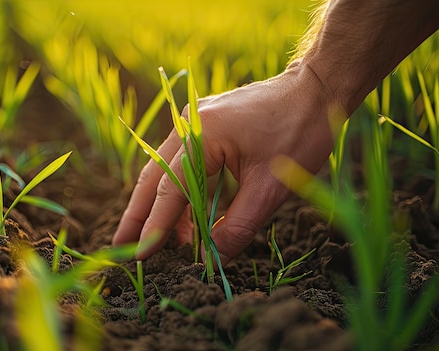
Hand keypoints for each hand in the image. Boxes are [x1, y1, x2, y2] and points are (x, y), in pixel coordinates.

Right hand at [113, 63, 340, 265]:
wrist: (316, 89)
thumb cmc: (299, 131)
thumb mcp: (272, 186)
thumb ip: (239, 225)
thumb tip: (213, 259)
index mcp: (201, 136)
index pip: (169, 191)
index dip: (154, 226)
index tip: (139, 255)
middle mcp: (189, 125)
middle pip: (154, 178)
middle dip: (139, 215)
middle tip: (121, 247)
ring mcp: (195, 123)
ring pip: (166, 172)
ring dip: (163, 207)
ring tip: (159, 243)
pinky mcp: (205, 127)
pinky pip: (183, 164)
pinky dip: (183, 193)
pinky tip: (187, 220)